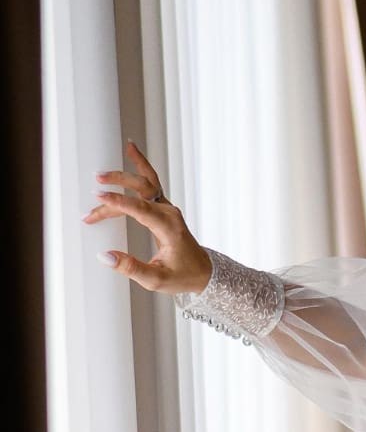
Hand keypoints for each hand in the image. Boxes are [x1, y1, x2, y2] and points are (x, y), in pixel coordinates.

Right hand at [82, 139, 211, 294]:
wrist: (202, 272)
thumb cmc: (182, 276)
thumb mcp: (156, 280)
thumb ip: (131, 268)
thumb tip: (105, 256)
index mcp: (169, 228)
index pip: (141, 209)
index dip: (119, 202)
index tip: (99, 198)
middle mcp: (170, 213)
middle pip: (142, 189)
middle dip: (118, 183)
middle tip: (97, 183)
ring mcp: (168, 208)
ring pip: (146, 182)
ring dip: (125, 174)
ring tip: (103, 169)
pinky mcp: (164, 207)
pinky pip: (151, 182)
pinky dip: (140, 167)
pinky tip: (131, 150)